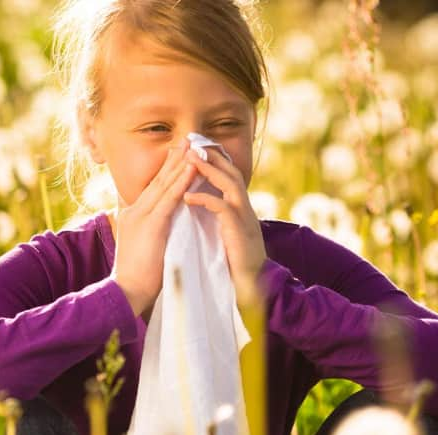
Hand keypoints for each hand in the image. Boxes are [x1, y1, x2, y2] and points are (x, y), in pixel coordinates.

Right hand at [110, 138, 197, 317]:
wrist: (126, 291)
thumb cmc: (137, 277)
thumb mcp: (144, 248)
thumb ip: (152, 233)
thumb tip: (164, 228)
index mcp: (134, 216)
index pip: (153, 189)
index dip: (166, 171)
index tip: (179, 154)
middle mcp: (135, 211)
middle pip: (157, 181)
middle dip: (173, 160)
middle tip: (186, 141)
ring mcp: (142, 216)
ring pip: (163, 185)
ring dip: (179, 165)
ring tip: (192, 147)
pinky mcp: (151, 225)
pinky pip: (169, 199)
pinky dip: (181, 183)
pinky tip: (190, 169)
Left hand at [183, 147, 266, 295]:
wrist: (250, 286)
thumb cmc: (234, 263)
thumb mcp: (225, 234)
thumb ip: (217, 218)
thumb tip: (199, 206)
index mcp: (241, 208)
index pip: (230, 175)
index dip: (217, 160)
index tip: (197, 148)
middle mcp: (246, 208)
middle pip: (232, 172)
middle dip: (213, 157)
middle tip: (192, 145)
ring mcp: (245, 218)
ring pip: (230, 183)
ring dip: (210, 170)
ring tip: (189, 161)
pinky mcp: (239, 230)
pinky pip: (222, 207)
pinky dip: (205, 199)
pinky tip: (187, 197)